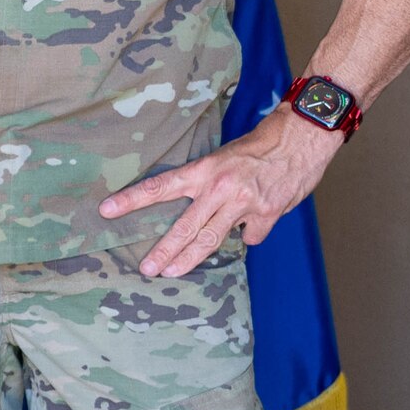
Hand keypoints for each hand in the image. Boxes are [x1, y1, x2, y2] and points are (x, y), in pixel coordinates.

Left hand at [98, 106, 343, 277]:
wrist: (302, 137)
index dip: (132, 201)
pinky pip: (250, 237)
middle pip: (185, 227)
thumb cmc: (262, 144)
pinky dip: (249, 235)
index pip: (160, 186)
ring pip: (211, 240)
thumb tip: (196, 208)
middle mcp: (220, 188)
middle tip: (147, 269)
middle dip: (163, 250)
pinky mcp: (267, 215)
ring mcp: (244, 204)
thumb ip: (208, 184)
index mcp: (205, 169)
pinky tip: (253, 225)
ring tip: (172, 273)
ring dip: (189, 259)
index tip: (107, 210)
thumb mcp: (225, 157)